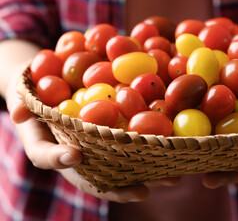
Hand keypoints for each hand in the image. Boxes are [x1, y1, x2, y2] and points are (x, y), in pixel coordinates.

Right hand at [6, 72, 180, 201]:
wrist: (52, 85)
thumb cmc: (36, 91)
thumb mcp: (23, 92)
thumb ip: (23, 103)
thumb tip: (20, 111)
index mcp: (48, 145)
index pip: (47, 157)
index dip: (59, 159)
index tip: (74, 155)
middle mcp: (77, 155)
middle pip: (96, 175)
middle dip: (121, 186)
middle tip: (143, 191)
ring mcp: (98, 150)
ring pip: (122, 167)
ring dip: (148, 174)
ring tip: (174, 179)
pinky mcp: (117, 137)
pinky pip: (135, 146)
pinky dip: (155, 151)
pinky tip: (178, 151)